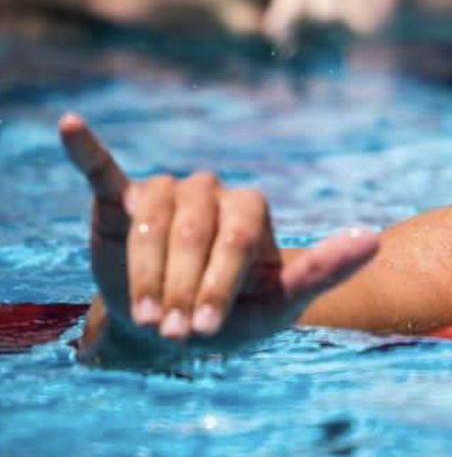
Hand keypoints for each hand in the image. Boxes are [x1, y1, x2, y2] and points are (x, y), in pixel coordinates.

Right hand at [59, 114, 379, 354]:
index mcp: (251, 208)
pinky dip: (86, 148)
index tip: (206, 329)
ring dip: (147, 273)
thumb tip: (375, 239)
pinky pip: (103, 170)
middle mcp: (210, 190)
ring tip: (149, 316)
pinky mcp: (120, 200)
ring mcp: (165, 193)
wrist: (183, 331)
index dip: (218, 284)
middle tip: (176, 330)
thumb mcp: (286, 301)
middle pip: (193, 231)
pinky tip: (70, 125)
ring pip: (151, 220)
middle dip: (184, 287)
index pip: (235, 237)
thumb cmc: (238, 315)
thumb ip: (327, 269)